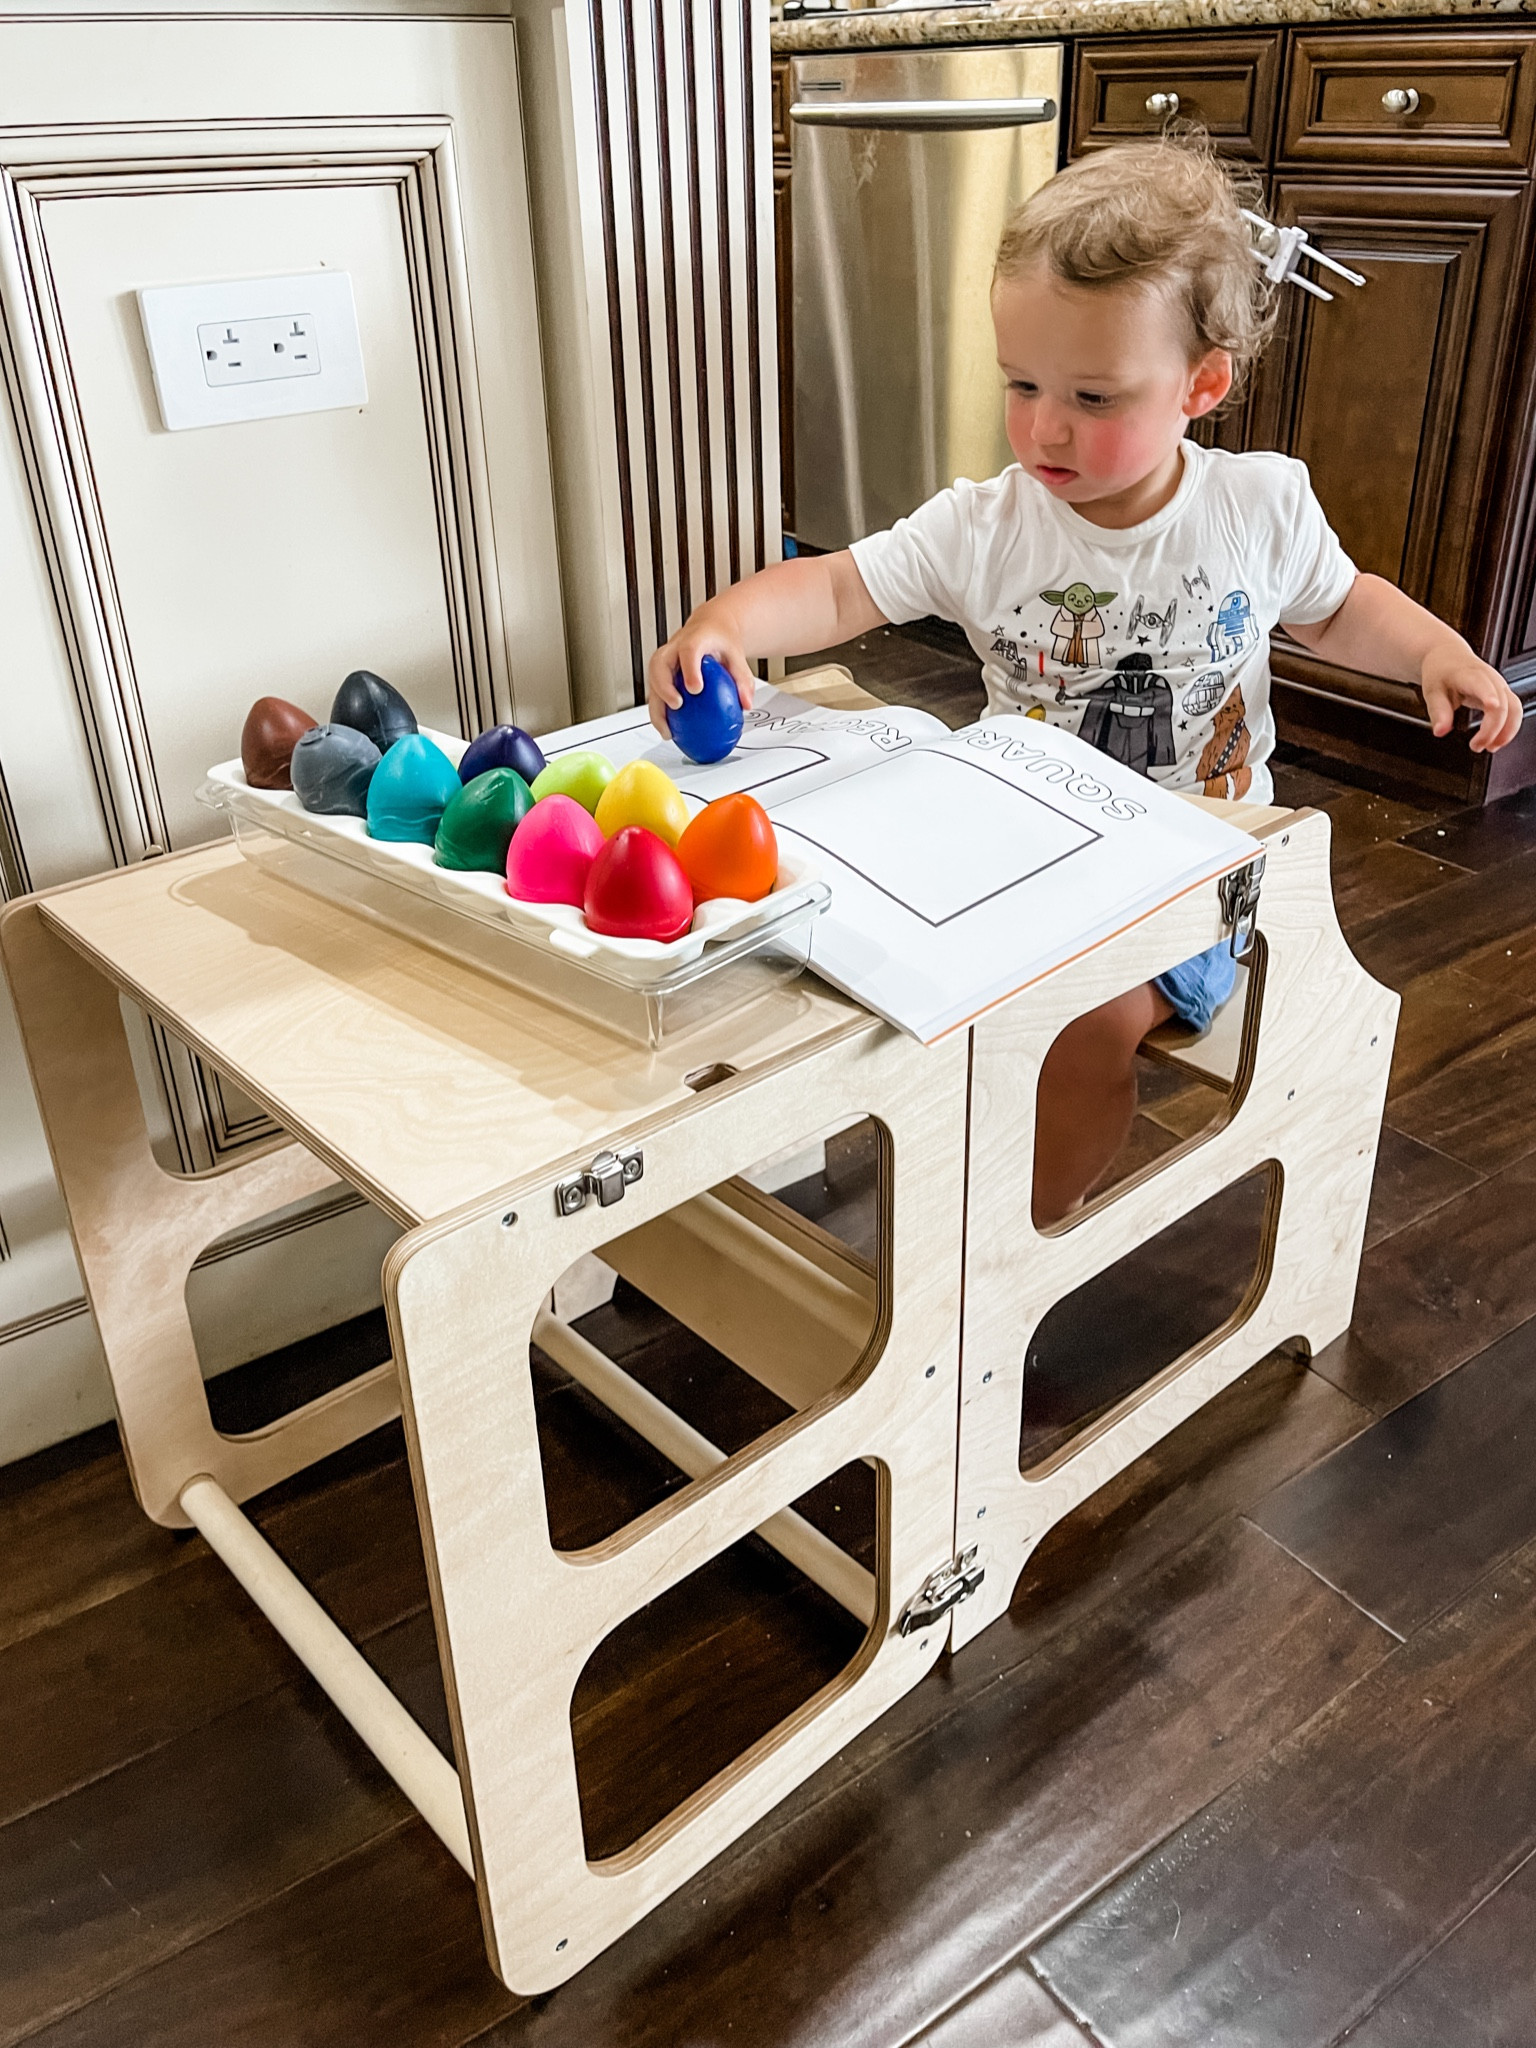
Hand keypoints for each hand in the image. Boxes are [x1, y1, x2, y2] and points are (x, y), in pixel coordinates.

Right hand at [645, 608, 756, 737]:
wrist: (708, 627)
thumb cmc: (719, 639)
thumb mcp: (736, 655)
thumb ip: (742, 678)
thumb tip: (746, 704)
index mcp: (694, 639)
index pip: (689, 651)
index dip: (690, 669)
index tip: (695, 689)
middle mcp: (674, 648)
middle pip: (659, 665)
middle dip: (664, 687)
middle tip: (676, 706)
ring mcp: (664, 660)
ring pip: (652, 681)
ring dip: (656, 708)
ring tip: (667, 730)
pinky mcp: (659, 673)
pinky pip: (655, 693)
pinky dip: (659, 712)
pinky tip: (669, 730)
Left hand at [1421, 642, 1523, 752]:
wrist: (1448, 657)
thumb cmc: (1441, 672)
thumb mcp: (1433, 692)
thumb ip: (1438, 712)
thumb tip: (1440, 731)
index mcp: (1470, 675)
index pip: (1484, 685)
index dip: (1490, 696)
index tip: (1492, 707)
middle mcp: (1491, 680)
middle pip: (1503, 704)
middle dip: (1494, 729)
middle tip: (1476, 746)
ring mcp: (1500, 686)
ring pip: (1515, 709)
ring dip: (1507, 731)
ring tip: (1490, 747)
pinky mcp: (1503, 693)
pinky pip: (1514, 711)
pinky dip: (1508, 728)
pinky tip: (1496, 740)